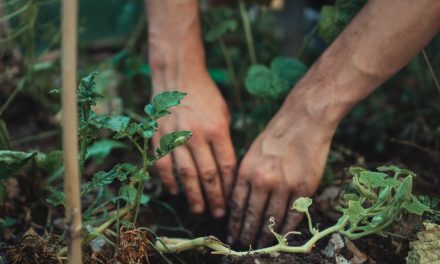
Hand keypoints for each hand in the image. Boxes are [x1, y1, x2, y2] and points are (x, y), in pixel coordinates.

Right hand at [152, 70, 235, 217]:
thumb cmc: (206, 96)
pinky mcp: (160, 137)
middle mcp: (197, 135)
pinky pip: (164, 164)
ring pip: (186, 174)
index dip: (229, 186)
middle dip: (215, 198)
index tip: (232, 200)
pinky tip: (176, 192)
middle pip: (208, 175)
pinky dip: (169, 181)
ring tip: (199, 210)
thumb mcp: (223, 114)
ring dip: (193, 195)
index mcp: (217, 129)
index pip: (226, 166)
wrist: (178, 76)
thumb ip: (224, 141)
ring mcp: (176, 136)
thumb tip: (226, 170)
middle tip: (218, 214)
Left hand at [227, 97, 335, 246]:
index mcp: (246, 170)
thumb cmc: (276, 134)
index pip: (237, 205)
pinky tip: (281, 237)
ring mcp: (285, 185)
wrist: (304, 120)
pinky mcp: (304, 188)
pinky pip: (294, 215)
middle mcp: (263, 180)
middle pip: (252, 216)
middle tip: (243, 245)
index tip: (232, 235)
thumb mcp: (252, 152)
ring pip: (272, 219)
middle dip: (246, 234)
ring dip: (266, 235)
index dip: (234, 224)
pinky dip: (287, 229)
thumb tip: (239, 202)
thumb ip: (245, 177)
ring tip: (261, 245)